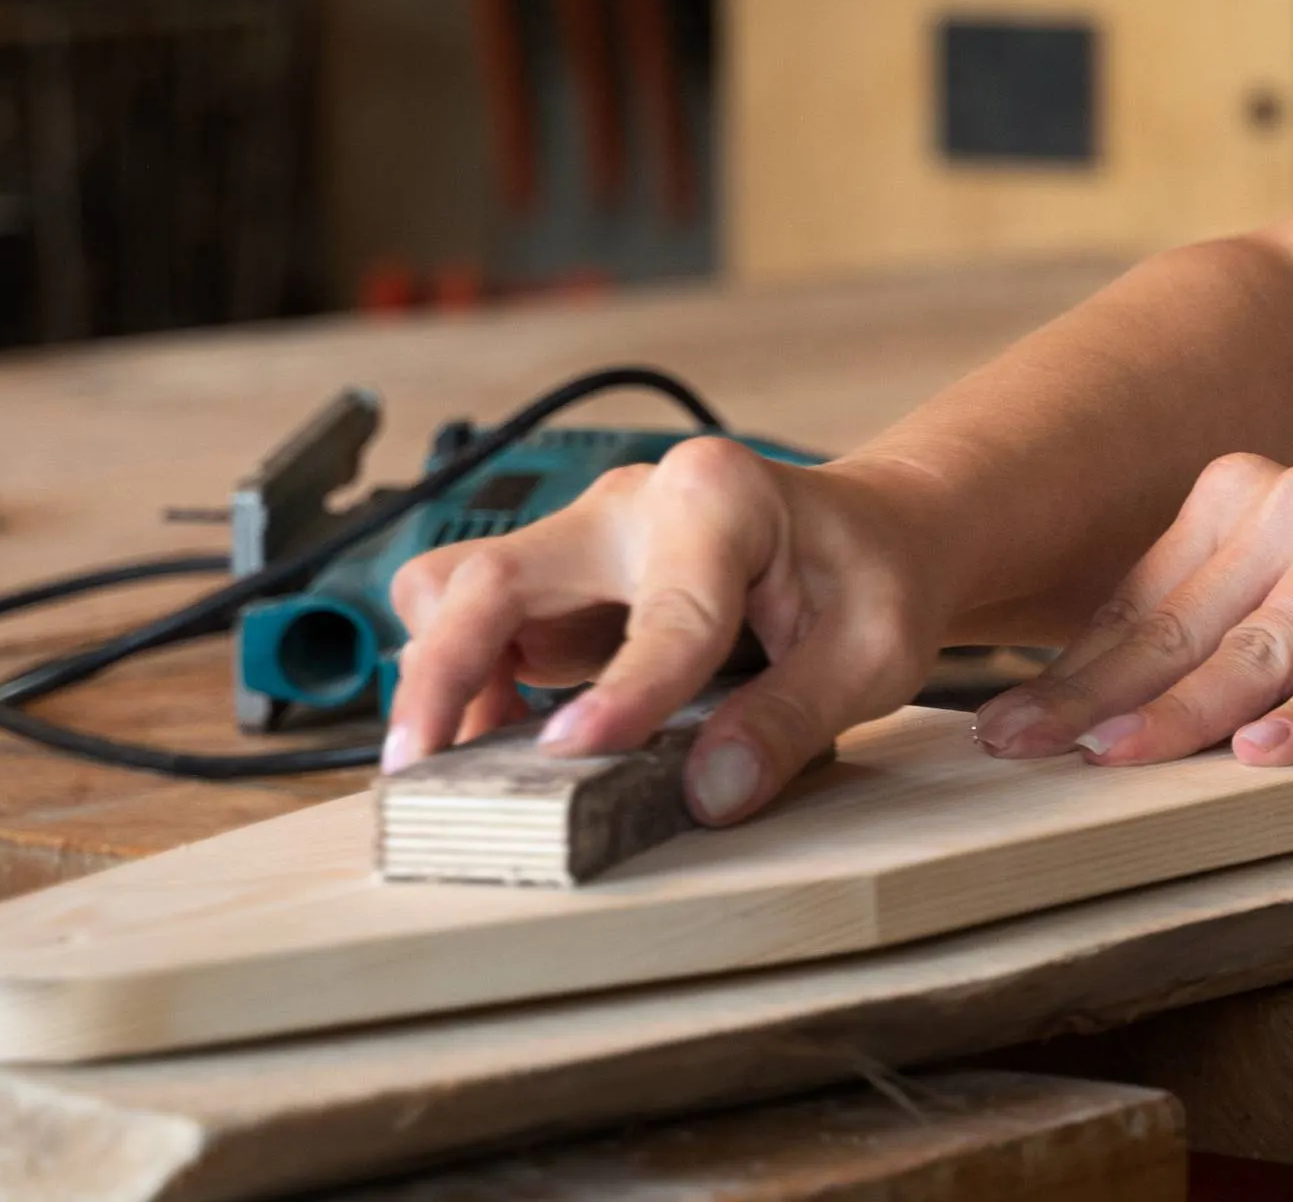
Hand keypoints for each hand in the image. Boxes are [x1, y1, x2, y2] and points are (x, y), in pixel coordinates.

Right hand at [379, 442, 947, 825]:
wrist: (872, 533)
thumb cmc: (875, 578)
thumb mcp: (874, 651)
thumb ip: (795, 719)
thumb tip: (709, 794)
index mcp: (721, 499)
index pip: (666, 611)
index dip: (623, 689)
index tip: (570, 753)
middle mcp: (631, 504)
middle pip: (498, 573)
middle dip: (445, 668)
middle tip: (416, 769)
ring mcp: (585, 539)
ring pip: (462, 591)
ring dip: (441, 679)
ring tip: (449, 772)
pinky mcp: (564, 582)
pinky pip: (479, 623)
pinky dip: (465, 687)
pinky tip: (487, 751)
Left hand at [971, 454, 1292, 772]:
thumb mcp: (1272, 661)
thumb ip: (1191, 665)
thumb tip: (1058, 723)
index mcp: (1247, 496)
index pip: (1145, 601)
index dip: (1075, 673)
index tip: (1006, 729)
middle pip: (1188, 624)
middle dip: (1104, 697)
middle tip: (1031, 749)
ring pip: (1260, 647)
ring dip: (1185, 714)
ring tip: (1118, 760)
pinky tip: (1262, 760)